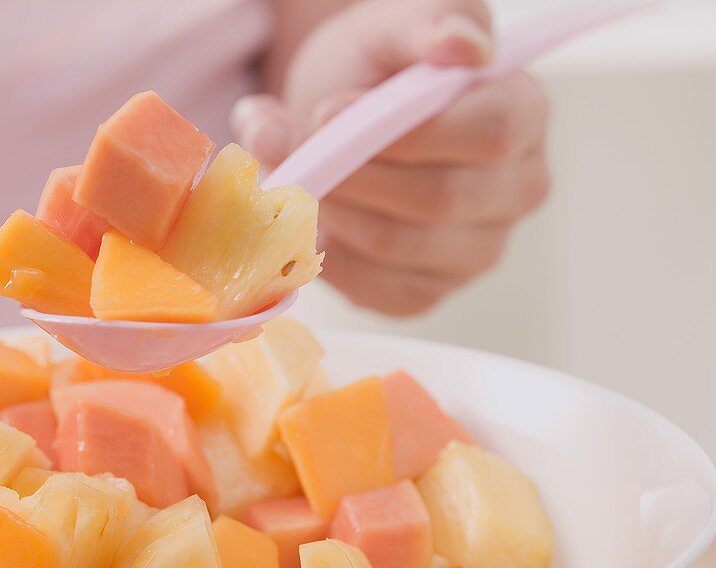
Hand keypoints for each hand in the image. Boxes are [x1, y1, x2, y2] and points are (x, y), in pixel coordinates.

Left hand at [233, 0, 550, 315]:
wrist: (341, 118)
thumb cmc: (377, 69)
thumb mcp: (392, 27)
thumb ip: (426, 23)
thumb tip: (463, 45)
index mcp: (525, 115)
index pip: (487, 134)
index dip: (400, 132)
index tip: (326, 113)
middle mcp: (516, 191)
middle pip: (438, 200)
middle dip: (349, 176)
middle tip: (292, 152)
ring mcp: (476, 251)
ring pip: (396, 247)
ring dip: (327, 213)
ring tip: (289, 176)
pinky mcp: (427, 292)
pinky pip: (373, 289)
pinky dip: (326, 256)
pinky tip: (311, 220)